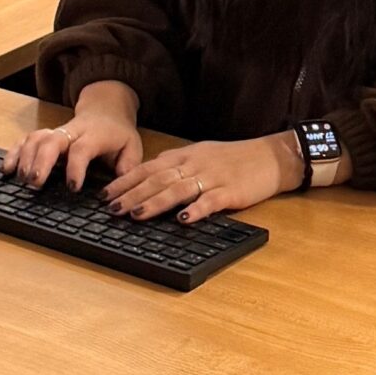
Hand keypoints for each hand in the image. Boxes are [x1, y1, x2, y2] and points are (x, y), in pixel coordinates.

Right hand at [4, 106, 143, 193]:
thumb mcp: (132, 148)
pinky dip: (14, 152)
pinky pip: (26, 139)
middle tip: (35, 183)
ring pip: (36, 138)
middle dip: (41, 161)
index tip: (72, 186)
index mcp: (95, 135)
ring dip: (25, 158)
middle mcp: (72, 132)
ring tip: (21, 180)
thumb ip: (128, 167)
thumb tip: (122, 189)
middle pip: (52, 140)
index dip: (75, 167)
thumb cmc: (118, 133)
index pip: (82, 149)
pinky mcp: (46, 134)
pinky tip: (7, 168)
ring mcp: (57, 131)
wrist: (107, 108)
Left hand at [101, 133, 300, 224]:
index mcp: (185, 156)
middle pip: (157, 179)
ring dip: (155, 203)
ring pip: (178, 189)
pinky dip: (195, 210)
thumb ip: (176, 164)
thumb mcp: (201, 154)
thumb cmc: (234, 158)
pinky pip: (210, 201)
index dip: (125, 182)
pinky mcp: (231, 191)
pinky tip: (182, 220)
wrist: (270, 156)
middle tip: (111, 208)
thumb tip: (148, 174)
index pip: (148, 168)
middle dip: (132, 194)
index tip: (105, 194)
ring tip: (135, 215)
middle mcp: (194, 165)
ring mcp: (212, 177)